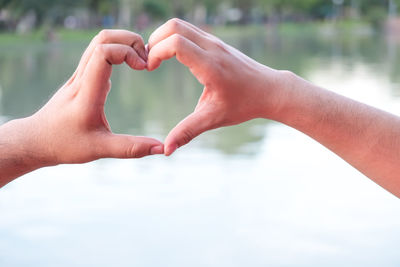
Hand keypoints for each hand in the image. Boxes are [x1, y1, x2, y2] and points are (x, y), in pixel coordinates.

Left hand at [27, 29, 163, 164]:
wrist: (36, 140)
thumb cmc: (65, 145)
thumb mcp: (99, 149)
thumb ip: (131, 148)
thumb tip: (160, 148)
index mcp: (86, 93)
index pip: (103, 53)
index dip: (127, 52)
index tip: (143, 68)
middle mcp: (81, 78)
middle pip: (103, 38)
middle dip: (130, 40)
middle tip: (146, 60)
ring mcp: (79, 75)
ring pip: (99, 41)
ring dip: (123, 43)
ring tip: (141, 61)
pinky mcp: (80, 77)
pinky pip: (98, 51)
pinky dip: (117, 50)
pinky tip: (130, 66)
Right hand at [147, 18, 286, 154]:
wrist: (270, 91)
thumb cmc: (244, 104)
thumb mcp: (214, 119)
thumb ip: (187, 132)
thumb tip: (166, 150)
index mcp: (210, 66)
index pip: (176, 43)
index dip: (156, 52)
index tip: (150, 69)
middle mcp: (213, 48)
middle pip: (174, 26)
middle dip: (155, 40)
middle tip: (149, 61)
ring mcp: (215, 42)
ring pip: (181, 25)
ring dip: (164, 37)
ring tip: (157, 59)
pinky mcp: (217, 42)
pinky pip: (190, 30)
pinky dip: (175, 37)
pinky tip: (172, 57)